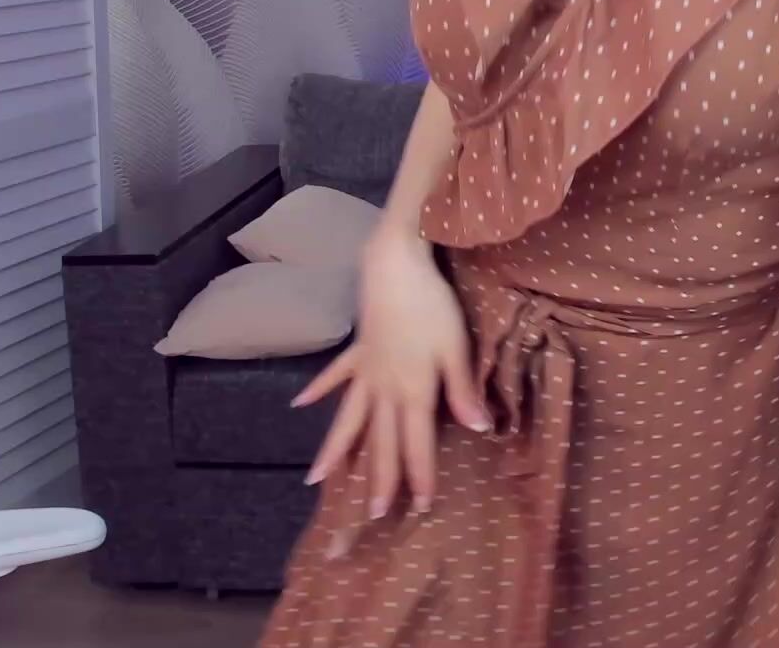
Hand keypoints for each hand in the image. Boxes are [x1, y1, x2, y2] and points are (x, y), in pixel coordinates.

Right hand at [292, 229, 490, 551]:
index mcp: (412, 391)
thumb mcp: (456, 348)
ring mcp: (365, 370)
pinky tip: (300, 404)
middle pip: (380, 440)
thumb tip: (479, 429)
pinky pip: (336, 376)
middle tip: (372, 515)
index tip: (419, 508)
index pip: (416, 443)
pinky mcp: (358, 349)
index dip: (419, 476)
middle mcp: (383, 388)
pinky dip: (319, 390)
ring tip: (316, 480)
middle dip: (379, 478)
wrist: (396, 264)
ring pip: (349, 419)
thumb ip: (462, 390)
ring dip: (335, 450)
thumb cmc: (432, 304)